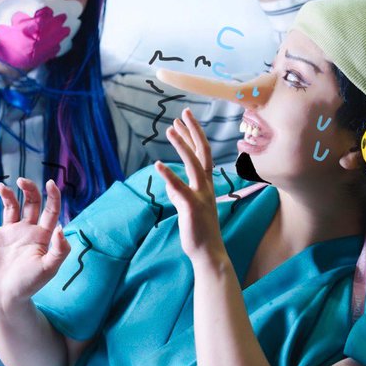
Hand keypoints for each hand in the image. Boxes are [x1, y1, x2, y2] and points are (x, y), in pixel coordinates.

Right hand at [0, 178, 70, 312]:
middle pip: (31, 202)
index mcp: (43, 235)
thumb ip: (59, 249)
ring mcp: (8, 232)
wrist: (5, 298)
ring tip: (2, 188)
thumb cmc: (29, 285)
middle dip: (28, 189)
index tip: (50, 183)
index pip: (51, 210)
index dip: (52, 196)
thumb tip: (60, 227)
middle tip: (22, 181)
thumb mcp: (49, 269)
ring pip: (9, 206)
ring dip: (7, 194)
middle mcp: (27, 230)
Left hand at [155, 108, 226, 264]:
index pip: (201, 153)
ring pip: (194, 164)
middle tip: (184, 112)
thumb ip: (179, 192)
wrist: (208, 252)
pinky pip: (180, 188)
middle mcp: (206, 186)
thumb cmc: (198, 230)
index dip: (192, 135)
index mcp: (205, 184)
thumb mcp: (187, 206)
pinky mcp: (193, 207)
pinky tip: (158, 164)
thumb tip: (169, 182)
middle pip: (202, 152)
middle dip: (193, 131)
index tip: (182, 120)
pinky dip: (169, 175)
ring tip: (170, 130)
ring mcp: (201, 195)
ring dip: (182, 145)